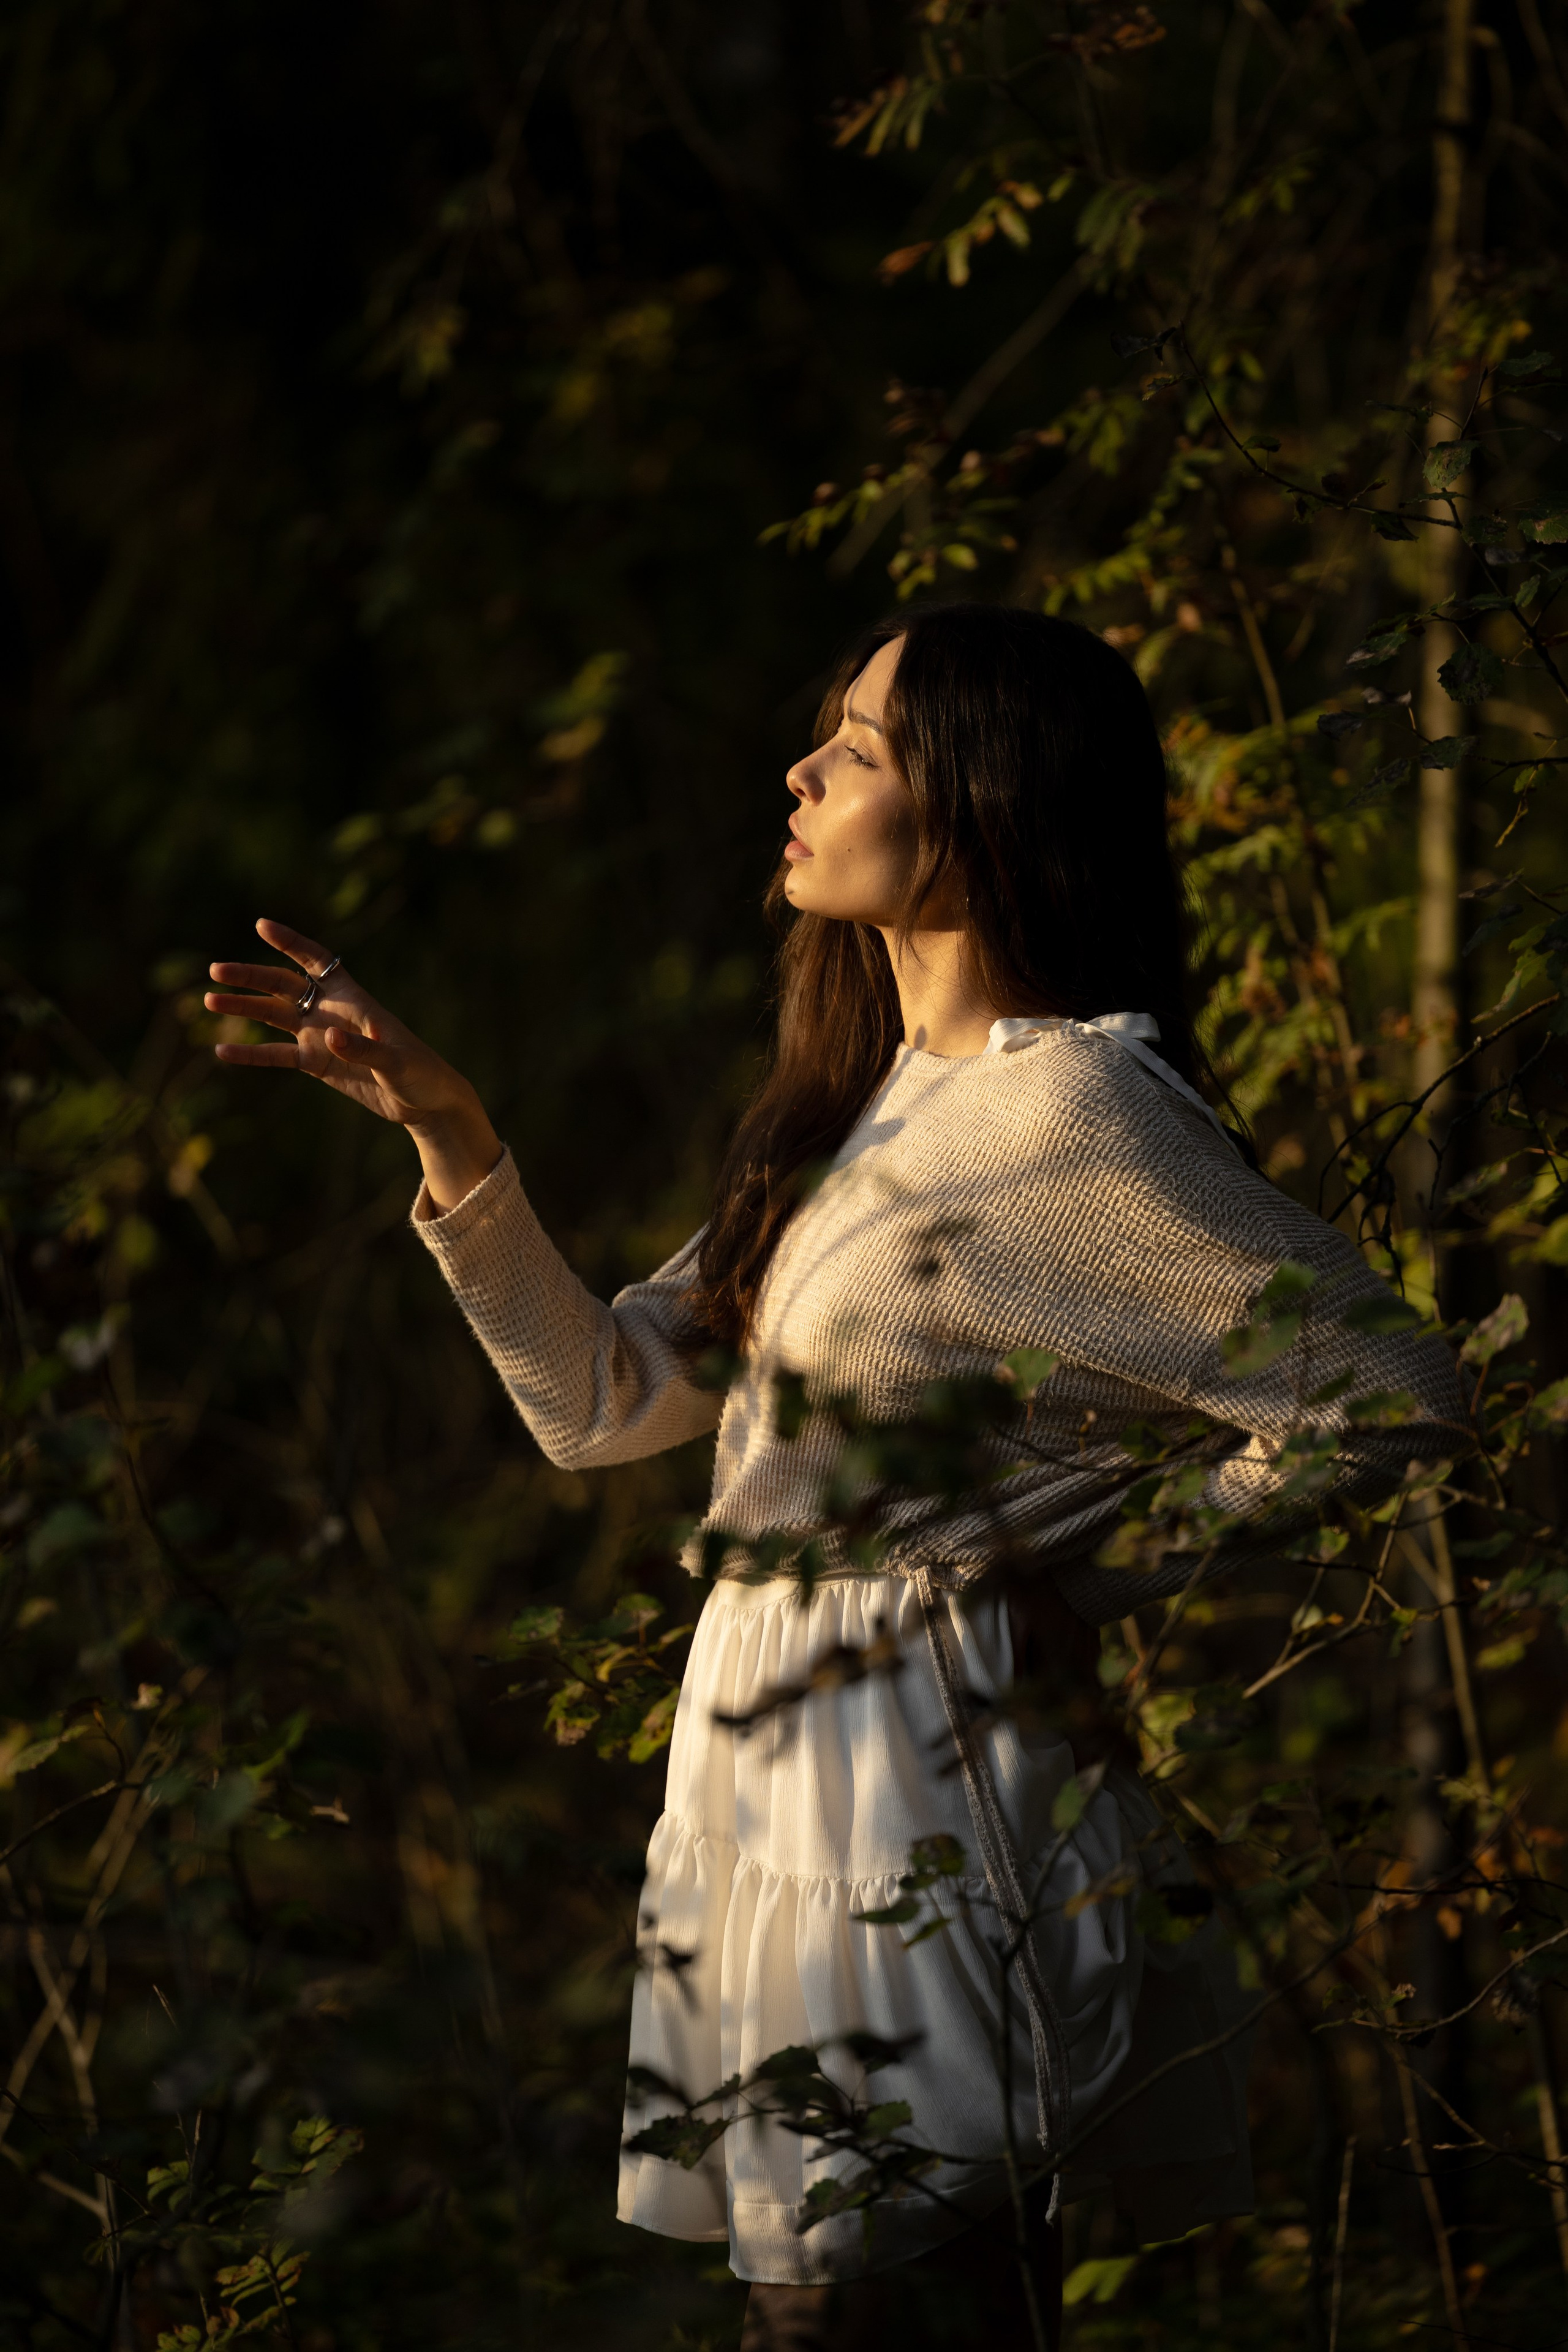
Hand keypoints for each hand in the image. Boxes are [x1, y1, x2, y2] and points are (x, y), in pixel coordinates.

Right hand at [206, 919, 502, 1210]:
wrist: (425, 1102)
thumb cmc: (419, 1071)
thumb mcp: (394, 1060)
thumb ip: (364, 1048)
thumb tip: (328, 1036)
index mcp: (351, 998)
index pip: (316, 961)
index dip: (290, 942)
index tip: (261, 925)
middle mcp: (330, 1011)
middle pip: (283, 986)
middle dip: (250, 976)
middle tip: (216, 970)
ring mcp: (319, 1036)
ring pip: (273, 1016)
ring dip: (243, 1008)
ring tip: (208, 1001)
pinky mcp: (316, 1062)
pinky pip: (277, 1055)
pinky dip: (250, 1054)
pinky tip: (222, 1052)